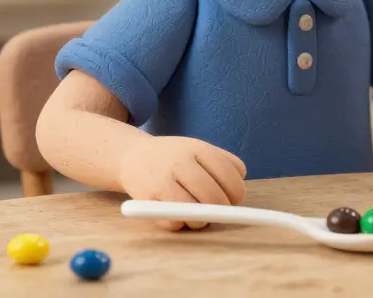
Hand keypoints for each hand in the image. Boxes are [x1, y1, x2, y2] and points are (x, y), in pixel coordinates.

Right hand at [119, 135, 247, 230]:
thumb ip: (224, 163)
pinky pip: (174, 223)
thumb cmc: (174, 156)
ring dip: (202, 220)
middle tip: (220, 211)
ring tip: (198, 213)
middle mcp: (180, 163)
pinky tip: (178, 214)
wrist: (131, 156)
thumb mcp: (199, 149)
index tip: (236, 199)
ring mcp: (162, 181)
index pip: (229, 174)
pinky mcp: (147, 200)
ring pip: (195, 213)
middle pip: (213, 196)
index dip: (237, 192)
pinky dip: (181, 224)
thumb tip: (241, 185)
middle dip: (222, 210)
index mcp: (198, 149)